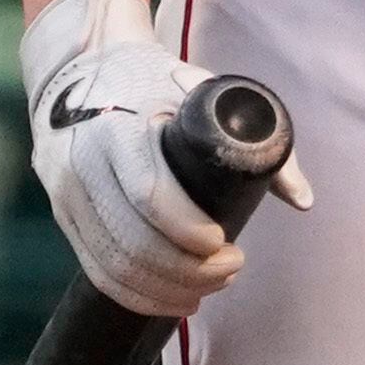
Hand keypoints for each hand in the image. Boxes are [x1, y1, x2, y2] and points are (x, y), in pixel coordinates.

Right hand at [19, 0, 309, 318]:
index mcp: (116, 124)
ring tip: (209, 287)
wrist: (78, 66)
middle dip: (188, 271)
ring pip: (114, 266)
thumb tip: (302, 200)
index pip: (148, 194)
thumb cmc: (153, 78)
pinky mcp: (63, 216)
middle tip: (231, 269)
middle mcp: (81, 161)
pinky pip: (97, 271)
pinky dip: (137, 295)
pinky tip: (172, 299)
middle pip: (132, 243)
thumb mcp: (203, 88)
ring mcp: (65, 193)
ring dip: (166, 290)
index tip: (225, 241)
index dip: (189, 231)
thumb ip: (256, 136)